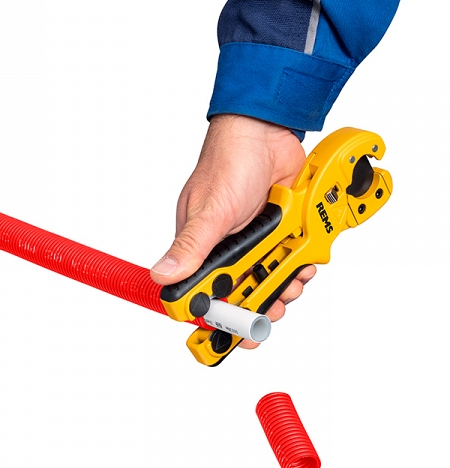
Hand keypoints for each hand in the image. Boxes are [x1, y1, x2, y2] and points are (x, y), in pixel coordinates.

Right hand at [150, 114, 315, 347]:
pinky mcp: (279, 231)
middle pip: (243, 292)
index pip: (203, 293)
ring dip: (286, 280)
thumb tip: (163, 277)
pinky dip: (301, 260)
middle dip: (261, 302)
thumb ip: (191, 246)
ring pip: (271, 278)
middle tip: (275, 303)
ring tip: (294, 273)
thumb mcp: (211, 210)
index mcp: (200, 247)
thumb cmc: (228, 163)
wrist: (267, 132)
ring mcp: (255, 240)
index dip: (218, 317)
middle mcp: (227, 247)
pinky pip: (291, 258)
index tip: (235, 334)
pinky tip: (305, 256)